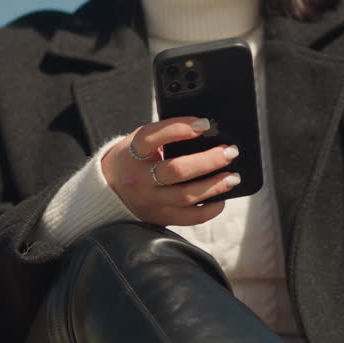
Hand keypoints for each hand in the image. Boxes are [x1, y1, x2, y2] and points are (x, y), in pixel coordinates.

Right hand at [101, 116, 241, 225]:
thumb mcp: (137, 142)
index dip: (178, 129)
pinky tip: (221, 198)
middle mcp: (140, 179)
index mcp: (132, 153)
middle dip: (207, 160)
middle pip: (176, 170)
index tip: (203, 124)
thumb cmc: (132, 159)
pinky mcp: (160, 217)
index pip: (152, 137)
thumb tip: (204, 130)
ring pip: (187, 196)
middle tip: (229, 151)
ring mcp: (150, 201)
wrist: (109, 191)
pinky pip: (190, 218)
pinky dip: (210, 209)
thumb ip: (163, 136)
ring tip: (233, 176)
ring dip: (214, 186)